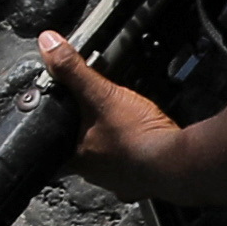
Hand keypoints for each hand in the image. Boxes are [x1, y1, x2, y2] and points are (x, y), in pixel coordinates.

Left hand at [33, 31, 185, 200]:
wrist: (178, 162)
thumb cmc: (138, 136)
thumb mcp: (101, 95)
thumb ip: (73, 70)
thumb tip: (48, 44)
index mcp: (78, 159)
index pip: (55, 146)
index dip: (56, 129)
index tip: (62, 117)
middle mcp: (96, 174)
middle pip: (83, 150)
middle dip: (88, 131)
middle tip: (97, 114)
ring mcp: (121, 180)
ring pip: (110, 157)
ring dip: (114, 141)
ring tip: (121, 122)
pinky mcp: (144, 181)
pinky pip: (135, 163)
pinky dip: (137, 149)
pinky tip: (144, 136)